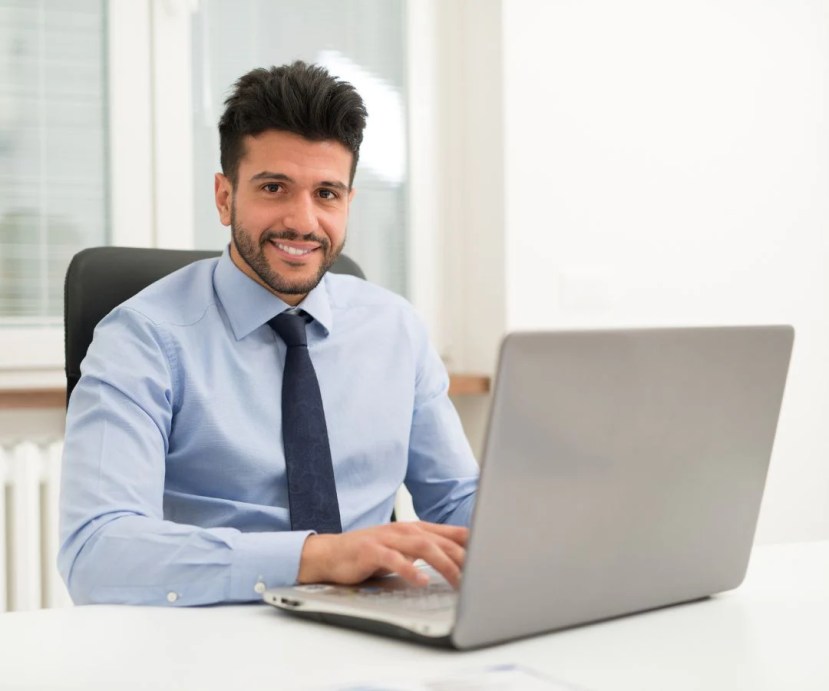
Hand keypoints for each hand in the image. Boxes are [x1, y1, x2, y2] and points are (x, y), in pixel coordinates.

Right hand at [297, 521, 467, 588]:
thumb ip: (428, 552)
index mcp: (415, 529)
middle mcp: (405, 530)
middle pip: (442, 540)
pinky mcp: (372, 550)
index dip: (473, 542)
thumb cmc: (370, 554)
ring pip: (423, 547)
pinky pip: (394, 559)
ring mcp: (388, 538)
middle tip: (481, 574)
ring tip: (459, 580)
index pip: (451, 533)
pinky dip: (409, 569)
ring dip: (443, 563)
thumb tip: (459, 561)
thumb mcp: (403, 550)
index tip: (494, 553)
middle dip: (464, 557)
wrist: (331, 553)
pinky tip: (420, 580)